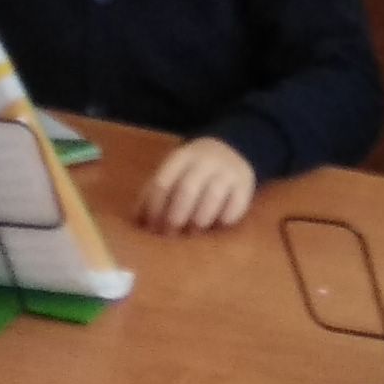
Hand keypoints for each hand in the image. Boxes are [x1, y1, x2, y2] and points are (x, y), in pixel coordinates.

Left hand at [137, 136, 259, 233]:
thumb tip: (137, 222)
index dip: (154, 209)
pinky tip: (216, 227)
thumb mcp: (174, 171)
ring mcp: (227, 170)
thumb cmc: (193, 169)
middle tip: (170, 235)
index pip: (162, 183)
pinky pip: (235, 206)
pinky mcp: (246, 183)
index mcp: (181, 157)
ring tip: (193, 234)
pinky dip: (224, 219)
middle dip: (175, 217)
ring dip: (199, 220)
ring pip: (212, 197)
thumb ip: (156, 193)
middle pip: (187, 190)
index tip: (151, 228)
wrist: (234, 148)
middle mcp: (205, 160)